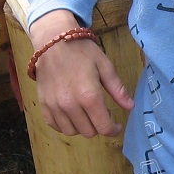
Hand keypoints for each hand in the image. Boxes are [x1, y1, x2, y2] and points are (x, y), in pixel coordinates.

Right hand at [29, 11, 134, 137]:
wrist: (52, 41)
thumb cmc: (82, 51)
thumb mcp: (105, 66)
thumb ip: (117, 89)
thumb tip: (130, 107)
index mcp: (89, 96)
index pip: (104, 127)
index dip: (113, 130)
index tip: (117, 125)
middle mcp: (70, 105)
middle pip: (89, 132)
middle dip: (99, 126)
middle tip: (101, 113)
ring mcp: (55, 106)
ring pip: (72, 131)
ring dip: (82, 127)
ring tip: (86, 114)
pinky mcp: (43, 104)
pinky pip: (55, 125)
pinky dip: (65, 124)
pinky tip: (71, 115)